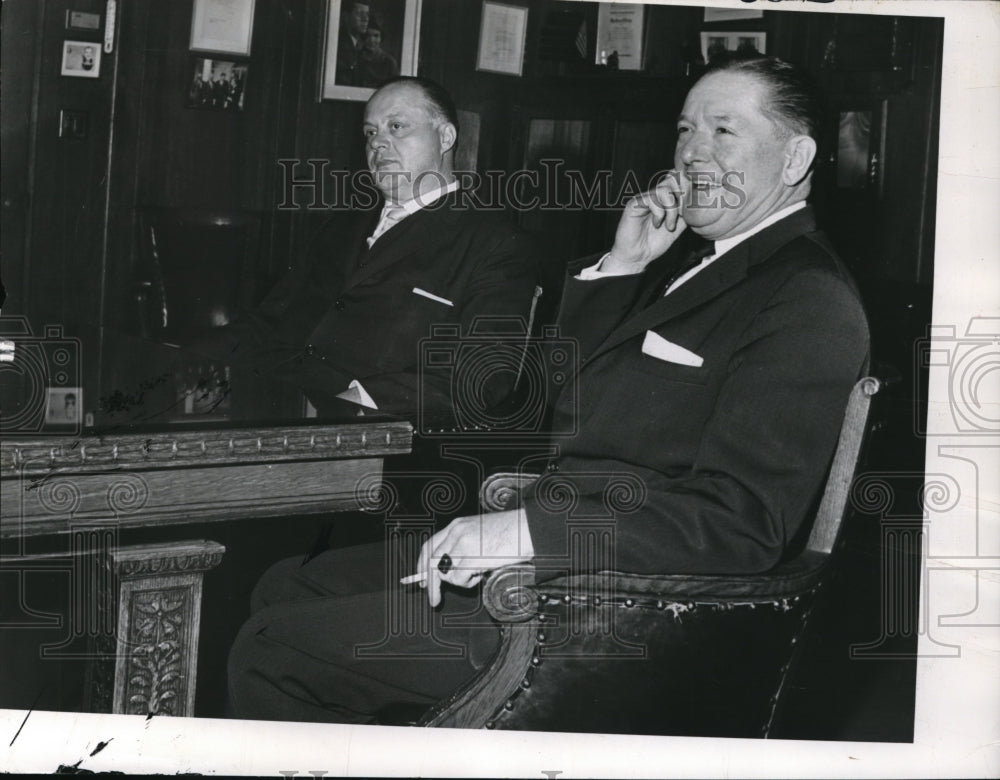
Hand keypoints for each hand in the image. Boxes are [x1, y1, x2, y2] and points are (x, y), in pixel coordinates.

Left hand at [406, 509, 533, 607]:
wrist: (528, 528)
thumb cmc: (511, 532)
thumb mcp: (480, 533)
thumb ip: (463, 545)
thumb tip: (449, 567)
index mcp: (457, 525)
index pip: (430, 546)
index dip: (422, 564)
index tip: (422, 579)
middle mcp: (456, 533)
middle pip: (431, 562)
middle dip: (431, 584)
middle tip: (433, 599)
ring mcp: (462, 545)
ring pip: (445, 573)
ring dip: (459, 581)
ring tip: (477, 574)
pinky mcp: (470, 558)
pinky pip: (459, 579)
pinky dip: (468, 583)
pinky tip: (481, 574)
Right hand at [605, 171, 686, 273]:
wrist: (637, 257)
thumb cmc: (653, 243)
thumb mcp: (678, 227)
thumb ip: (686, 213)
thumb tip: (699, 203)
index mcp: (664, 199)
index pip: (679, 180)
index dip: (688, 192)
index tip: (689, 212)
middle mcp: (654, 195)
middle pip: (673, 179)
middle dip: (682, 198)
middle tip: (681, 216)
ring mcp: (644, 198)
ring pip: (664, 189)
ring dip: (671, 209)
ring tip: (669, 226)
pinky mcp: (634, 204)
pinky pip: (651, 199)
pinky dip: (659, 213)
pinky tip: (657, 224)